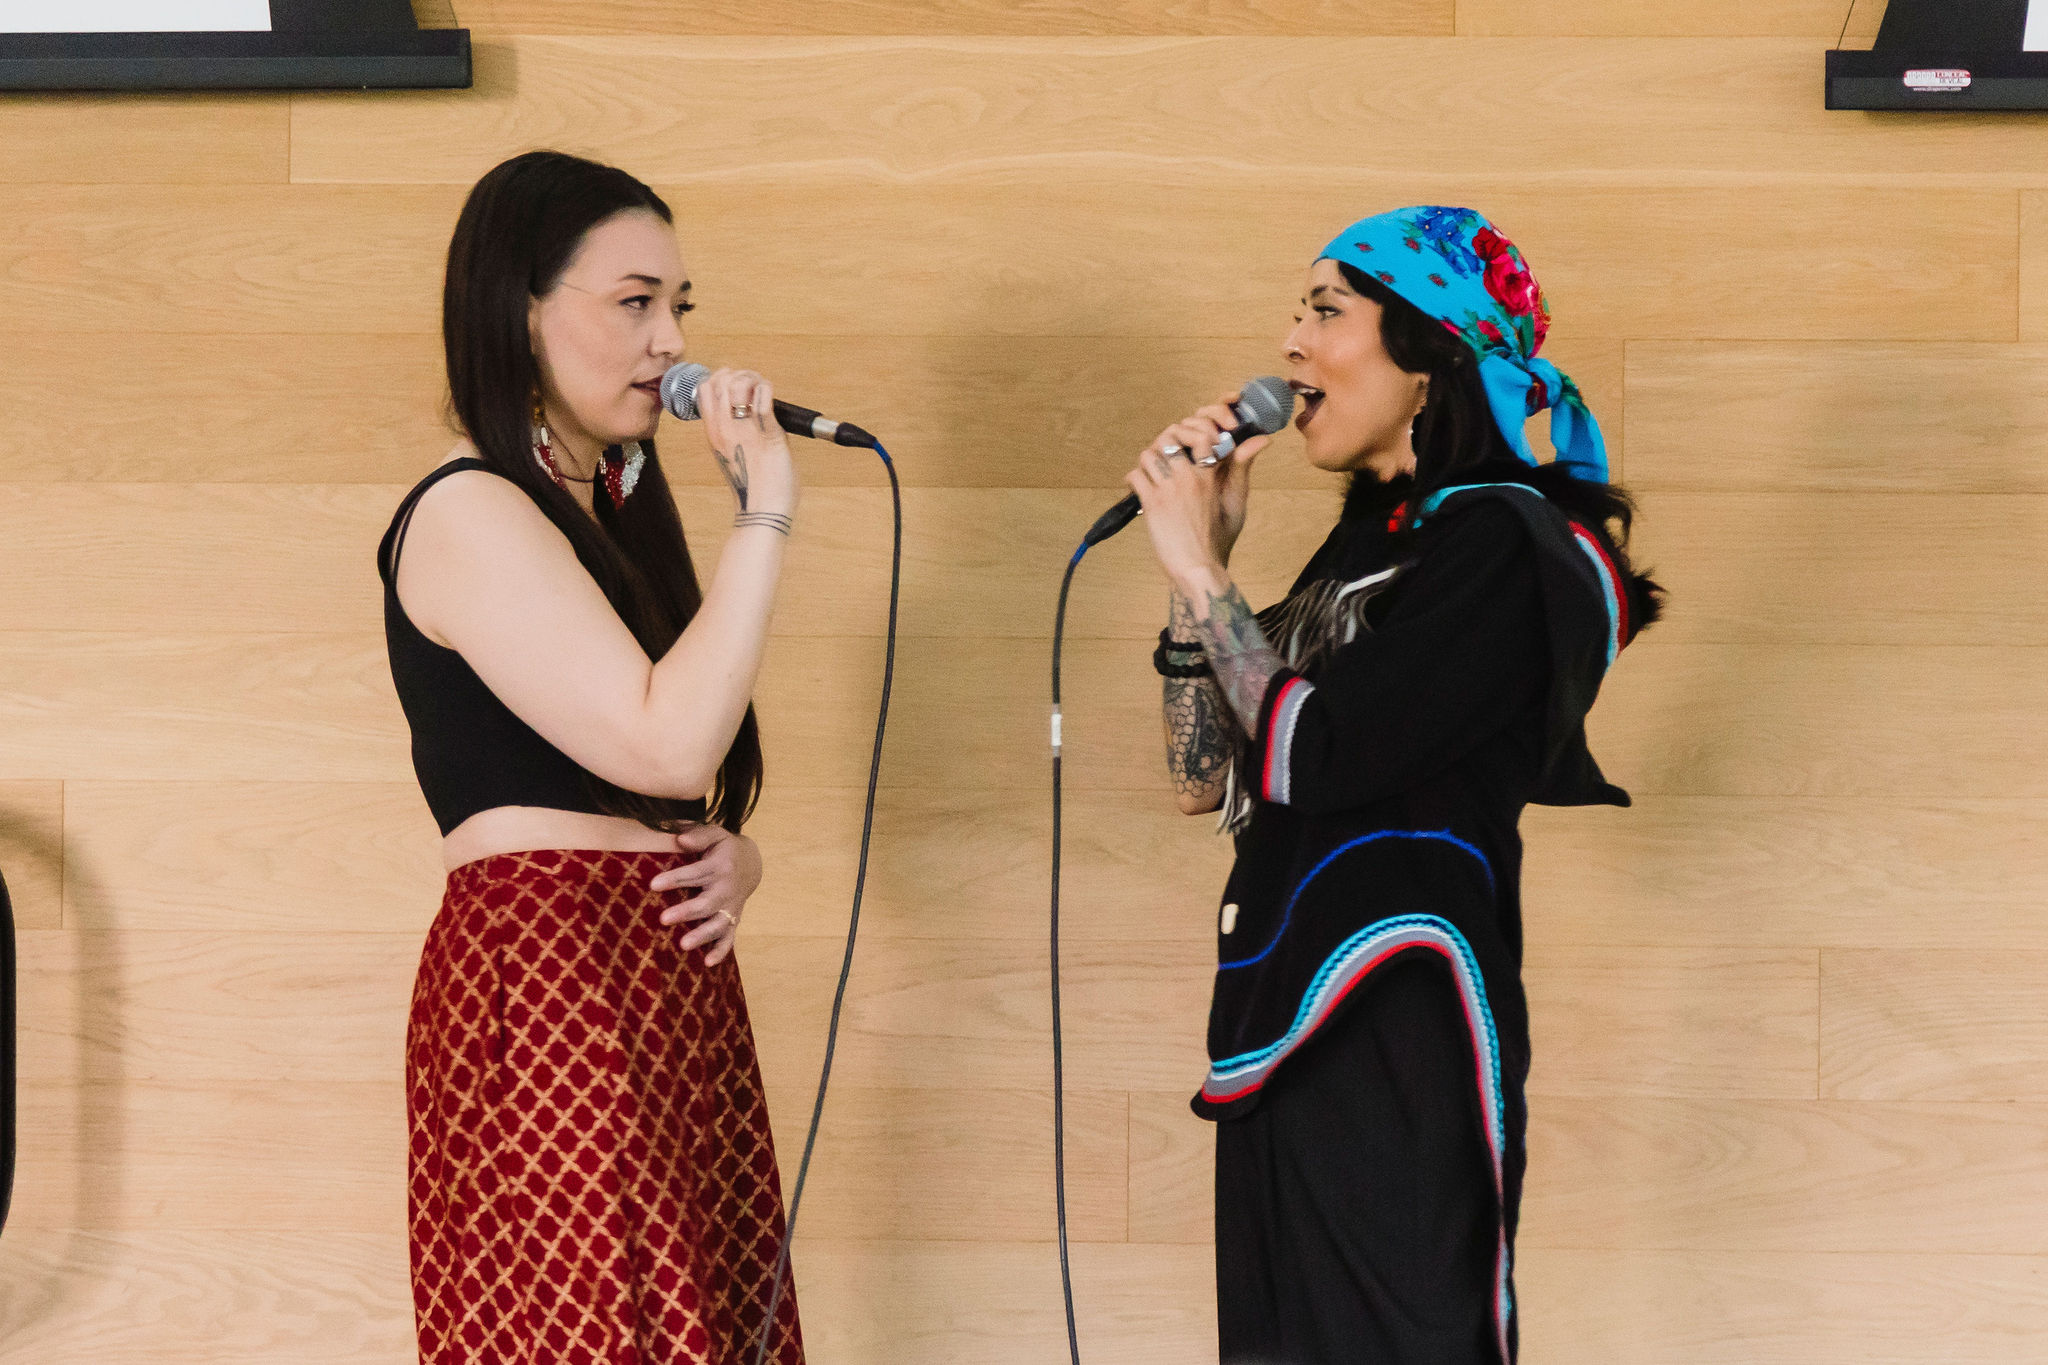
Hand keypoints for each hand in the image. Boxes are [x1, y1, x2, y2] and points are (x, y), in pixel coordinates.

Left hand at [651, 823, 763, 964]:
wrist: (751, 863)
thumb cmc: (723, 848)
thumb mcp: (715, 834)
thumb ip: (698, 834)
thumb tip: (679, 838)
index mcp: (720, 866)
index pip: (695, 873)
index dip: (675, 879)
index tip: (653, 884)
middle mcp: (726, 889)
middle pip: (706, 903)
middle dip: (686, 912)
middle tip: (663, 919)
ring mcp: (730, 907)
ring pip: (717, 924)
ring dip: (701, 935)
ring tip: (683, 944)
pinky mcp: (733, 920)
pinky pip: (729, 938)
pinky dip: (721, 951)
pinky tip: (708, 963)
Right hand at [695, 367, 799, 522]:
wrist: (761, 512)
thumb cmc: (753, 488)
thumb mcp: (731, 455)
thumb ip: (735, 433)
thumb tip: (750, 412)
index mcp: (712, 433)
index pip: (705, 389)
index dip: (722, 379)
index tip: (739, 388)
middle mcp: (723, 427)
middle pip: (720, 379)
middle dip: (740, 374)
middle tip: (754, 386)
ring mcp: (743, 429)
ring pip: (739, 381)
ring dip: (755, 379)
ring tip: (764, 392)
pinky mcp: (767, 432)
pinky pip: (764, 395)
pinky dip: (769, 390)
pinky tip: (773, 401)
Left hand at [1126, 394, 1268, 587]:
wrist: (1198, 568)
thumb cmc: (1218, 539)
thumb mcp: (1236, 501)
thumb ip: (1242, 467)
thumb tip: (1261, 439)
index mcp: (1211, 475)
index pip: (1201, 433)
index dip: (1193, 430)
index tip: (1189, 442)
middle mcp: (1190, 477)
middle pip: (1170, 436)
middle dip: (1165, 440)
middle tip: (1166, 453)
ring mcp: (1169, 489)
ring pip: (1149, 454)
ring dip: (1148, 461)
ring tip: (1152, 471)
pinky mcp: (1152, 503)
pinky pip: (1135, 476)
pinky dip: (1134, 479)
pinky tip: (1139, 488)